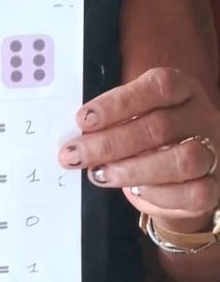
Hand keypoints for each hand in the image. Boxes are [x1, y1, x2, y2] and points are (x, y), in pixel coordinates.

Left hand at [58, 67, 219, 227]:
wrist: (186, 174)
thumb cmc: (153, 140)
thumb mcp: (135, 118)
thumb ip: (112, 122)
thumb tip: (75, 135)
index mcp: (182, 90)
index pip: (158, 87)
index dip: (119, 102)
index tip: (83, 118)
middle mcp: (201, 117)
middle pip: (160, 126)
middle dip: (110, 143)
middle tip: (76, 154)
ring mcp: (213, 150)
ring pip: (180, 160)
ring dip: (132, 169)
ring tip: (100, 174)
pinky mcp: (214, 185)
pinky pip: (192, 193)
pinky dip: (157, 194)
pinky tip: (134, 189)